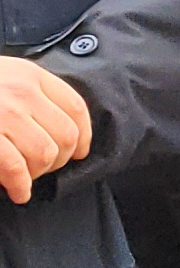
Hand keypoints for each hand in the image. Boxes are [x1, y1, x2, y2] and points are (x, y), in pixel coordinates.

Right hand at [0, 56, 91, 205]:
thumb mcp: (3, 76)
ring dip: (39, 173)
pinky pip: (16, 167)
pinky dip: (21, 185)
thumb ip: (30, 94)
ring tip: (27, 178)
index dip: (84, 135)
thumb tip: (63, 133)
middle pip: (66, 135)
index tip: (81, 151)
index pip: (76, 107)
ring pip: (45, 153)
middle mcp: (21, 92)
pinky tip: (18, 193)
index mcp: (30, 75)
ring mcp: (4, 114)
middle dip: (61, 160)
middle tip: (44, 169)